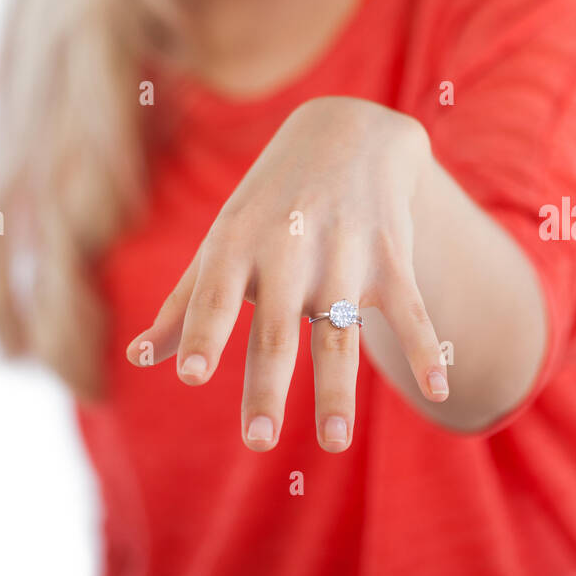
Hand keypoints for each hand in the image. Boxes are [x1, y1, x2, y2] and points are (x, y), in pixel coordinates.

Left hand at [126, 95, 448, 451]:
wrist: (348, 133)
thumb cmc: (271, 202)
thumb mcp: (223, 239)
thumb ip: (184, 303)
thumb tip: (138, 358)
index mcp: (237, 245)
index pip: (215, 297)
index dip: (201, 332)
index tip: (190, 373)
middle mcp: (289, 250)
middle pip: (276, 330)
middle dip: (267, 386)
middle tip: (258, 439)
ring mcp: (343, 255)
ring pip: (339, 333)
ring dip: (337, 390)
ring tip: (333, 442)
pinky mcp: (390, 258)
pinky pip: (411, 311)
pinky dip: (424, 348)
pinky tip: (437, 388)